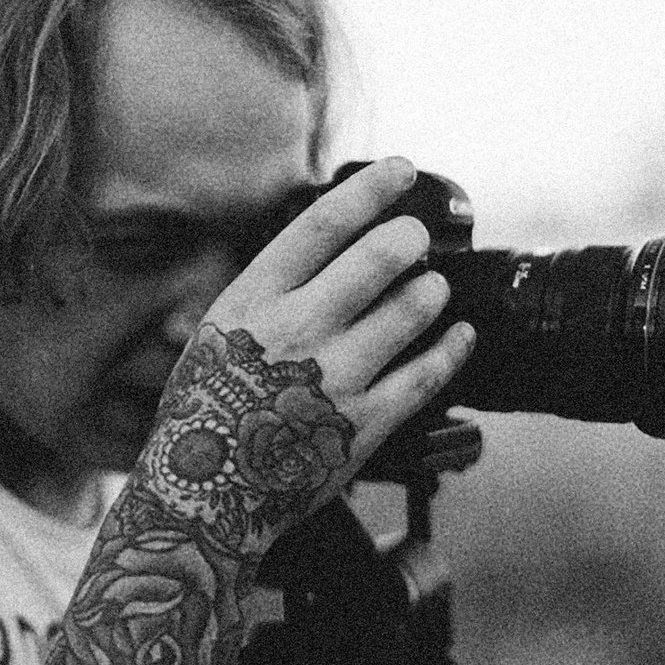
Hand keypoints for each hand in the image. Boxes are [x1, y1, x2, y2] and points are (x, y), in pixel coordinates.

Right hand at [141, 157, 474, 549]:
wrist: (204, 494)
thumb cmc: (203, 411)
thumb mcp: (214, 334)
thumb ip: (265, 292)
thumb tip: (320, 249)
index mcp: (253, 300)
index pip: (323, 224)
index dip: (371, 189)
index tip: (401, 170)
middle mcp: (296, 330)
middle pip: (379, 257)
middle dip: (410, 239)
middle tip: (415, 240)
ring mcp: (335, 377)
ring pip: (412, 309)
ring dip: (431, 290)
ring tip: (431, 288)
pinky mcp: (365, 423)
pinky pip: (428, 373)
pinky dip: (453, 347)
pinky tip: (461, 334)